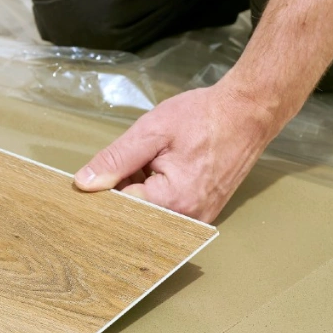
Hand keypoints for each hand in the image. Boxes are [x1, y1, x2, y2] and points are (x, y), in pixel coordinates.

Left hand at [73, 82, 279, 222]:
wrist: (248, 113)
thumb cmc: (203, 117)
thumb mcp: (151, 131)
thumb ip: (116, 160)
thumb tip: (84, 183)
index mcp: (171, 201)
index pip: (118, 209)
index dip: (103, 190)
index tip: (97, 175)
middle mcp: (186, 219)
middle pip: (134, 215)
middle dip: (123, 189)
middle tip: (133, 159)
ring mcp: (197, 219)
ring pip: (149, 212)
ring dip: (140, 190)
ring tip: (152, 160)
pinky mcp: (203, 214)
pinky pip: (167, 210)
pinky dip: (157, 192)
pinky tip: (162, 169)